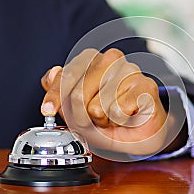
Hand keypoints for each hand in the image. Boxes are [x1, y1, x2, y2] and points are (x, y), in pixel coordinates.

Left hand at [40, 48, 167, 154]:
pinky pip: (119, 110)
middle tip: (95, 119)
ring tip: (114, 116)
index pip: (66, 75)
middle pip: (78, 93)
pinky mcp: (145, 85)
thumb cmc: (109, 119)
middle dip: (82, 116)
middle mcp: (111, 59)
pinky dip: (120, 120)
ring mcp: (130, 70)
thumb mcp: (77, 112)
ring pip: (98, 106)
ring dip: (104, 120)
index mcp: (91, 59)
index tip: (47, 110)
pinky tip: (128, 115)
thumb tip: (51, 74)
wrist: (140, 134)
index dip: (56, 96)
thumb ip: (61, 94)